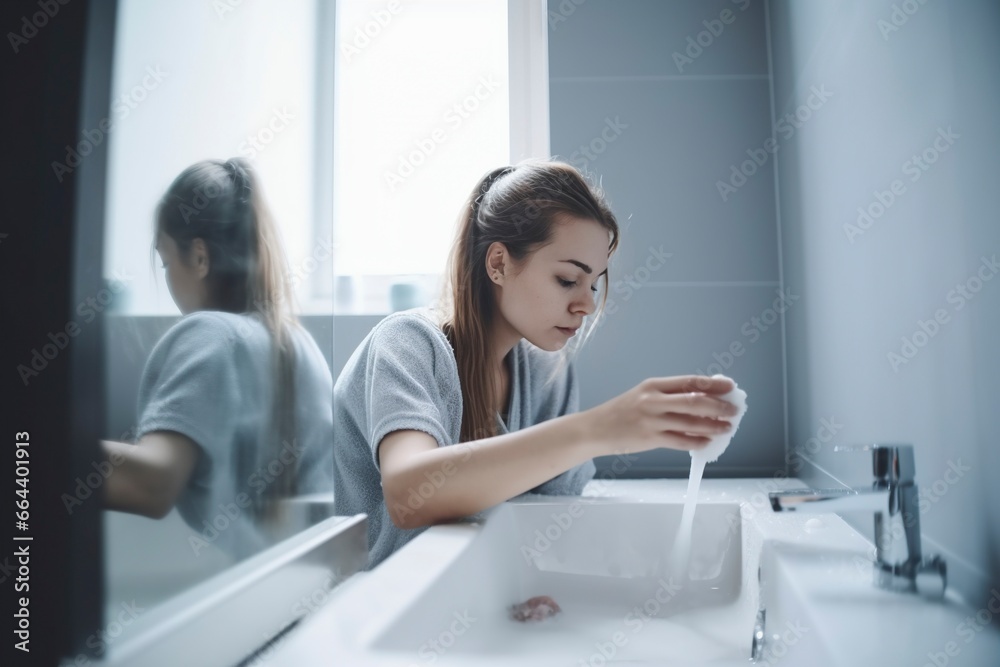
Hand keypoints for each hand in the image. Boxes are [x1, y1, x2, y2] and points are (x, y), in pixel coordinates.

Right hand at [583, 375, 737, 455]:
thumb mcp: (643, 396)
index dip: (713, 384)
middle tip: (733, 410)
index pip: (689, 381)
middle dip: (718, 406)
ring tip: (726, 427)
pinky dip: (698, 442)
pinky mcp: (650, 438)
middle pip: (694, 401)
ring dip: (713, 425)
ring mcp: (652, 420)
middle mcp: (653, 400)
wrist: (595, 429)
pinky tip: (707, 442)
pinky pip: (681, 441)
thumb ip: (668, 397)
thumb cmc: (620, 412)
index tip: (729, 387)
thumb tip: (701, 400)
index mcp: (653, 385)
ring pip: (691, 422)